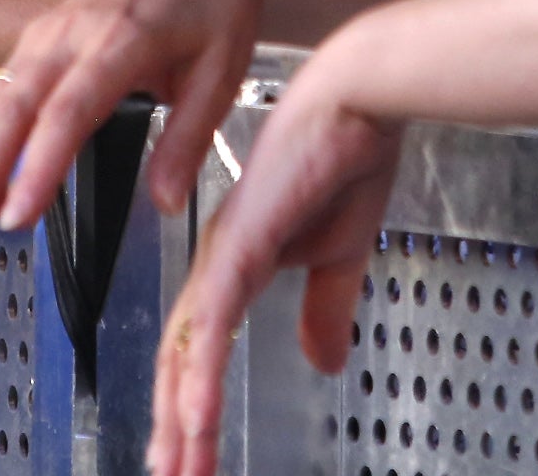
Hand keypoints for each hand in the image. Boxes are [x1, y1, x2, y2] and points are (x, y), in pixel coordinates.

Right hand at [0, 0, 272, 236]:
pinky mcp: (40, 36)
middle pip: (11, 104)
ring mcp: (49, 29)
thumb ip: (190, 139)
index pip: (68, 110)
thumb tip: (165, 202)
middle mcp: (74, 30)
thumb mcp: (224, 71)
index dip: (36, 166)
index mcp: (123, 37)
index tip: (17, 216)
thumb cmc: (216, 2)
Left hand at [147, 53, 402, 475]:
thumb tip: (323, 360)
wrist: (361, 99)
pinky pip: (211, 322)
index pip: (201, 348)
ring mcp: (225, 255)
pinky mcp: (241, 245)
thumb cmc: (350, 156)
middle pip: (182, 360)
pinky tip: (194, 416)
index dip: (191, 404)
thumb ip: (326, 308)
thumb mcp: (342, 252)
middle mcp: (220, 264)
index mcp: (239, 264)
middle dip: (176, 427)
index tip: (187, 455)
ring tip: (178, 469)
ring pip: (187, 352)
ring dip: (181, 417)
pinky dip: (201, 374)